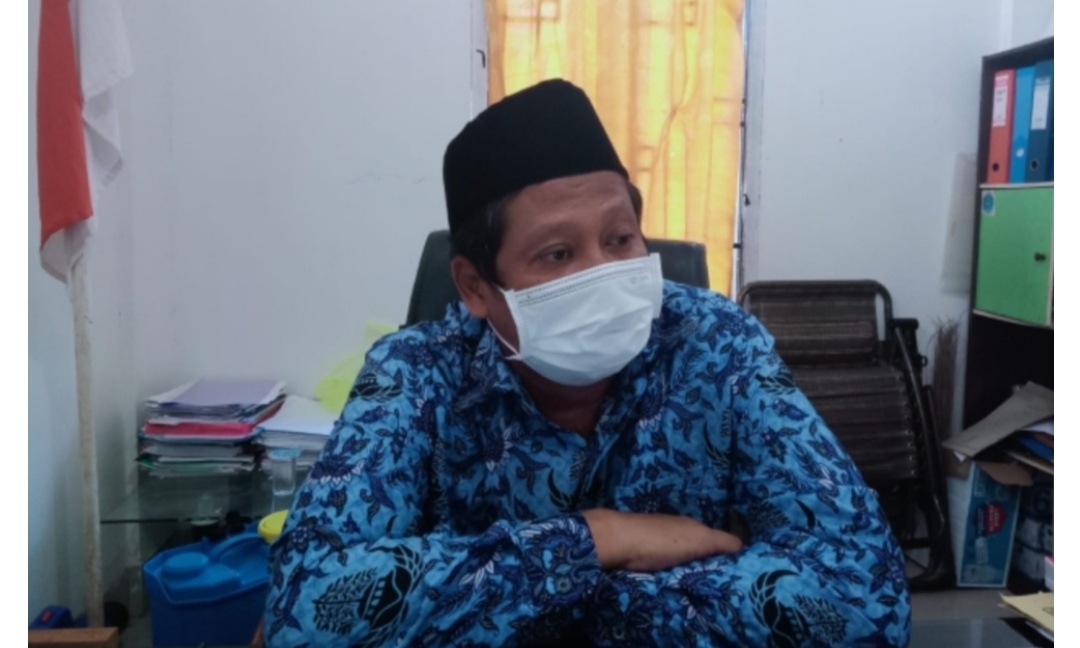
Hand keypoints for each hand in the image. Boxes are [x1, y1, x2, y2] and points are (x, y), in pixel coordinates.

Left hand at [582, 509, 743, 571]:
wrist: (615, 540)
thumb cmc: (660, 542)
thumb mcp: (699, 541)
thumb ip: (721, 542)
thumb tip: (743, 546)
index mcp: (693, 525)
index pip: (716, 538)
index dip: (725, 552)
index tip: (732, 569)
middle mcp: (677, 526)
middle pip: (698, 543)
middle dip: (707, 557)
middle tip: (714, 578)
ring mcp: (658, 534)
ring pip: (680, 549)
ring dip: (688, 560)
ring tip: (694, 579)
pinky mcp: (641, 545)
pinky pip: (664, 555)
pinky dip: (671, 562)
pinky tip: (670, 572)